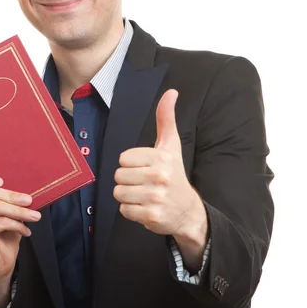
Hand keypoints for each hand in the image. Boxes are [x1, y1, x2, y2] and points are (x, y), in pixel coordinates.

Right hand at [0, 172, 40, 281]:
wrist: (0, 261)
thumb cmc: (2, 232)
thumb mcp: (4, 210)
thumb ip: (5, 196)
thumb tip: (24, 185)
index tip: (3, 182)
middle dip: (12, 196)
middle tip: (30, 201)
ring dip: (20, 211)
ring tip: (35, 216)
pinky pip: (1, 221)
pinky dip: (17, 225)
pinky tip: (26, 231)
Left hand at [113, 89, 199, 235]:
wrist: (187, 211)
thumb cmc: (174, 174)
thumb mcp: (171, 146)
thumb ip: (166, 119)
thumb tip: (171, 92)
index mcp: (162, 157)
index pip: (123, 158)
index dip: (131, 164)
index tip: (146, 168)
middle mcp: (160, 176)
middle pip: (119, 176)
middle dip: (128, 181)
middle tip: (144, 183)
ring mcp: (155, 197)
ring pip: (119, 193)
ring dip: (127, 196)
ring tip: (143, 195)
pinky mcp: (150, 216)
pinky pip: (124, 210)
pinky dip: (131, 211)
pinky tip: (145, 207)